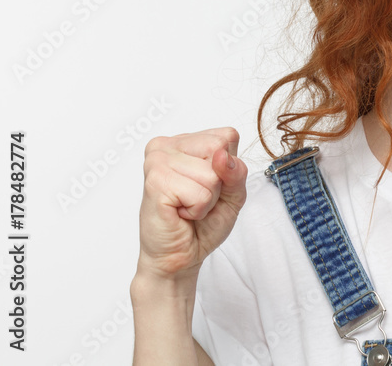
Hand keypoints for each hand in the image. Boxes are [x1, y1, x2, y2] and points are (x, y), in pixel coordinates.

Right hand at [136, 127, 247, 278]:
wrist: (180, 256)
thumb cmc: (204, 223)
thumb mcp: (234, 194)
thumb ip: (236, 171)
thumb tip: (221, 155)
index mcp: (186, 141)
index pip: (227, 136)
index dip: (228, 167)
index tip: (210, 185)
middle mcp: (167, 145)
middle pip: (219, 150)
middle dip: (218, 183)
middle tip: (197, 197)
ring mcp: (157, 161)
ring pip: (212, 174)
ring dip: (207, 199)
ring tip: (187, 206)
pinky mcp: (155, 182)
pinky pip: (200, 193)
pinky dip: (198, 209)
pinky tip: (180, 213)